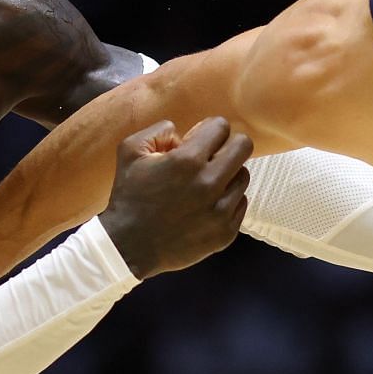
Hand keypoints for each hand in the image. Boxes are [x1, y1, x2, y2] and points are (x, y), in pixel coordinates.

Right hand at [98, 117, 252, 278]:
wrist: (129, 247)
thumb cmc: (129, 197)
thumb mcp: (130, 151)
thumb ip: (159, 131)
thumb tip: (183, 133)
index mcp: (187, 160)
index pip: (221, 127)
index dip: (209, 129)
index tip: (198, 140)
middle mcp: (210, 183)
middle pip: (243, 147)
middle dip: (227, 145)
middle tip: (211, 156)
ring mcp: (221, 210)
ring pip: (243, 176)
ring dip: (228, 174)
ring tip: (206, 184)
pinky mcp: (226, 232)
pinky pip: (240, 203)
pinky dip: (227, 200)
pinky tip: (206, 205)